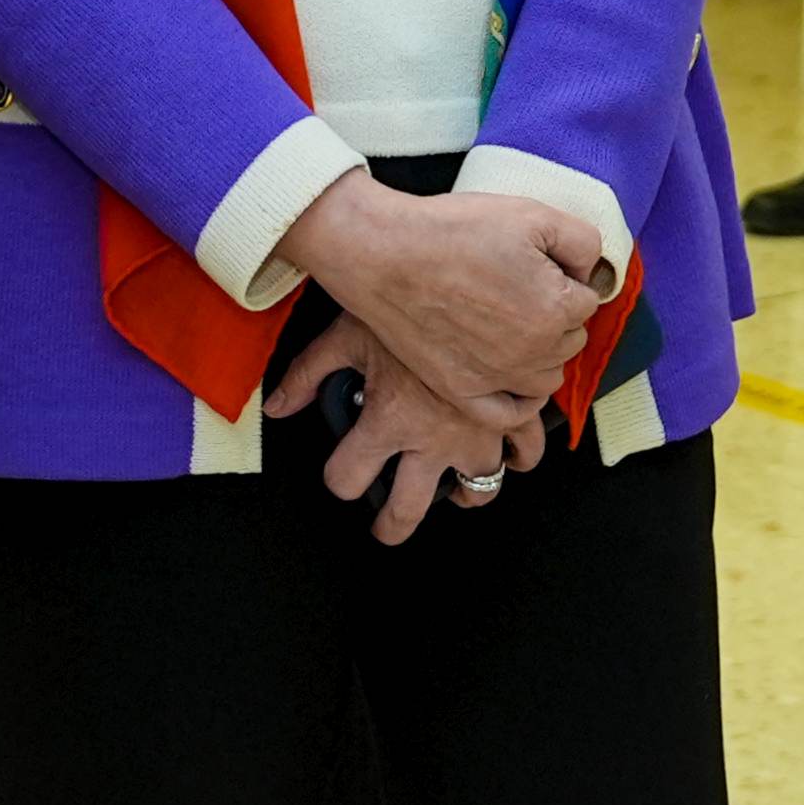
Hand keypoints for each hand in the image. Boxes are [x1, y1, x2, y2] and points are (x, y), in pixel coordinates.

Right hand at [271, 172, 604, 413]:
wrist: (384, 254)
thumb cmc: (454, 230)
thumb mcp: (531, 214)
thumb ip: (582, 242)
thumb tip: (591, 271)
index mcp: (557, 309)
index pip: (587, 299)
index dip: (563, 275)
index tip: (534, 261)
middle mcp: (534, 353)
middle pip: (570, 339)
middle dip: (554, 313)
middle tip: (514, 285)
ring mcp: (499, 378)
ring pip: (547, 376)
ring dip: (540, 353)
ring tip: (508, 321)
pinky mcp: (463, 392)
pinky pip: (511, 414)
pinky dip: (521, 400)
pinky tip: (514, 378)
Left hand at [276, 317, 540, 545]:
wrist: (460, 277)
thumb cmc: (402, 302)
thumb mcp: (347, 335)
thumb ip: (308, 374)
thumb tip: (276, 407)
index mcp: (388, 422)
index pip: (349, 478)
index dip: (339, 480)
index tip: (342, 476)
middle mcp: (433, 439)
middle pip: (409, 508)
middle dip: (392, 526)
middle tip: (386, 527)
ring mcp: (477, 432)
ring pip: (479, 489)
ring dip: (468, 494)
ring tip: (456, 492)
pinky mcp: (514, 413)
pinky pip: (527, 452)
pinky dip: (522, 457)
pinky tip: (511, 454)